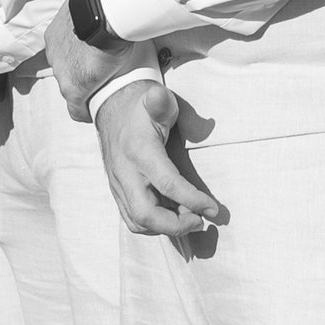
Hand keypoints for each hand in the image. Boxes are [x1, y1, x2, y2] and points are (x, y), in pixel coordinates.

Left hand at [44, 0, 137, 121]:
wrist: (106, 17)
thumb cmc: (98, 3)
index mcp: (54, 35)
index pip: (64, 51)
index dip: (80, 55)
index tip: (94, 57)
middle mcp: (53, 55)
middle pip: (68, 70)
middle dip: (82, 73)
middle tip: (104, 73)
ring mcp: (61, 74)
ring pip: (72, 87)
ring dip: (87, 89)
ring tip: (106, 89)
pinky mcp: (73, 89)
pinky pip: (76, 108)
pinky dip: (86, 110)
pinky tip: (97, 110)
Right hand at [95, 80, 228, 240]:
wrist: (111, 108)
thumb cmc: (140, 106)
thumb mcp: (154, 98)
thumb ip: (160, 102)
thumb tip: (159, 97)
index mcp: (139, 151)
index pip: (167, 184)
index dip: (193, 200)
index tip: (214, 209)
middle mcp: (125, 173)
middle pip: (146, 214)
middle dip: (176, 225)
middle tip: (200, 220)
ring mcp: (118, 185)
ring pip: (137, 222)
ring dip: (166, 227)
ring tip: (189, 217)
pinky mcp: (117, 191)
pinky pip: (132, 219)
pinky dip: (155, 225)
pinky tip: (174, 214)